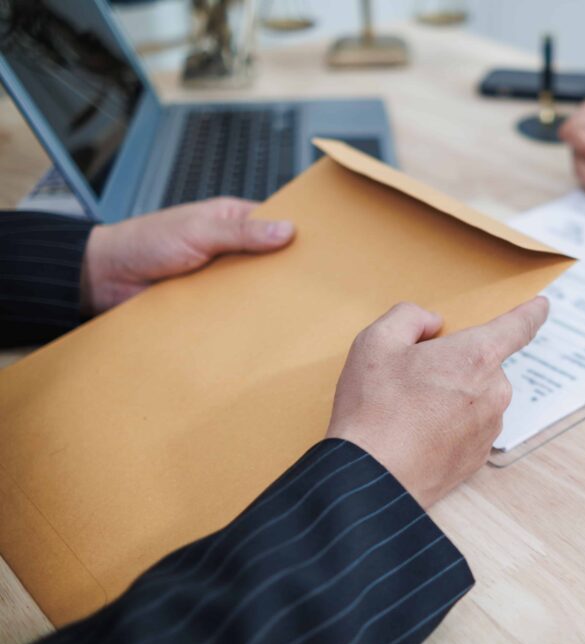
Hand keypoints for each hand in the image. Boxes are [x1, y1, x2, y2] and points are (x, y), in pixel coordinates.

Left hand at [81, 198, 294, 315]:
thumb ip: (241, 232)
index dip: (297, 235)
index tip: (324, 249)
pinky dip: (244, 318)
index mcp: (232, 221)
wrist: (105, 278)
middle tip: (315, 286)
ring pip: (255, 289)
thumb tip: (287, 229)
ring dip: (265, 298)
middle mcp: (230, 249)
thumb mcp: (199, 230)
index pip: (275, 224)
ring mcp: (221, 278)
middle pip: (270, 261)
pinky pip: (235, 311)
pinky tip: (262, 326)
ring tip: (294, 311)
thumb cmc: (145, 241)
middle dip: (287, 273)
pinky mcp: (210, 305)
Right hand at [326, 297, 548, 507]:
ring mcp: (490, 427)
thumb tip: (432, 324)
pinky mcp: (479, 457)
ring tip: (410, 410)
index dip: (531, 313)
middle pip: (482, 364)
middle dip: (455, 364)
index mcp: (477, 356)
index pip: (518, 326)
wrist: (373, 475)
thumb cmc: (374, 408)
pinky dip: (449, 426)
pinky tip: (418, 433)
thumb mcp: (377, 342)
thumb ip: (410, 317)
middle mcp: (494, 391)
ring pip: (476, 397)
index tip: (542, 307)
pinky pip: (469, 428)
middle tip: (414, 377)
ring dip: (452, 396)